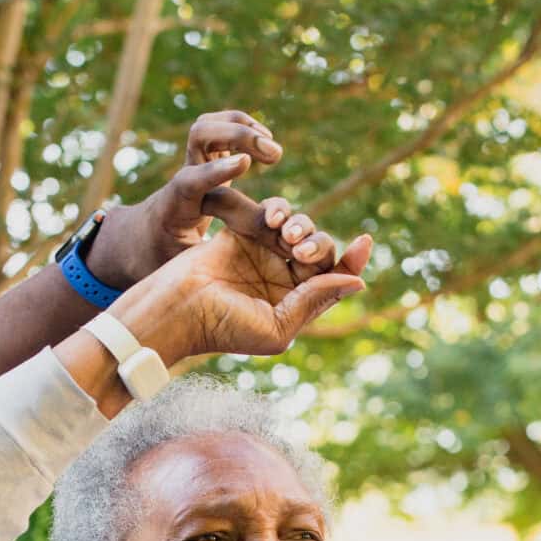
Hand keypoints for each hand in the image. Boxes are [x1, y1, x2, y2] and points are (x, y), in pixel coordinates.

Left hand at [85, 110, 283, 286]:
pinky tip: (266, 144)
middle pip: (200, 135)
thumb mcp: (180, 271)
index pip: (190, 180)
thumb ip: (204, 267)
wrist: (139, 239)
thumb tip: (232, 275)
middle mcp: (183, 178)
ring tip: (272, 147)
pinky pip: (220, 129)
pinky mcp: (203, 159)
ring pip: (209, 124)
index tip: (246, 164)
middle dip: (238, 137)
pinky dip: (243, 126)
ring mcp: (191, 164)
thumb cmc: (163, 259)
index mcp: (174, 207)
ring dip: (242, 126)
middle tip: (275, 156)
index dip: (216, 170)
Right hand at [114, 190, 370, 365]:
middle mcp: (285, 278)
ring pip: (301, 226)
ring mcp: (264, 253)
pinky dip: (280, 211)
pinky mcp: (244, 232)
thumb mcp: (278, 327)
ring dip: (302, 226)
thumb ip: (315, 300)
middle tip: (300, 251)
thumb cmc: (224, 329)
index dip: (353, 260)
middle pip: (322, 248)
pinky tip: (272, 220)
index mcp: (297, 303)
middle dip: (320, 245)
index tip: (364, 242)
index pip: (335, 278)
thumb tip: (358, 281)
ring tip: (286, 237)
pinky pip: (274, 212)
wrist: (177, 309)